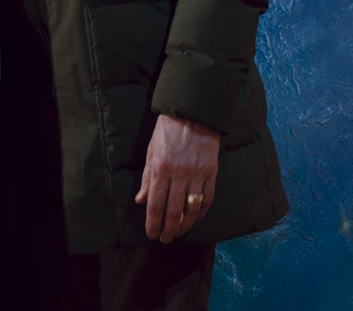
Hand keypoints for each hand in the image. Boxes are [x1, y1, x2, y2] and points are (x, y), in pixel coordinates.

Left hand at [134, 113, 221, 242]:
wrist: (193, 112)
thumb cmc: (168, 130)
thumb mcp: (152, 150)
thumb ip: (148, 177)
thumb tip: (141, 200)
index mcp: (161, 168)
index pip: (156, 204)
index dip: (153, 223)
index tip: (152, 234)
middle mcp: (179, 174)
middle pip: (174, 211)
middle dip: (168, 229)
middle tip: (165, 239)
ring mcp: (197, 174)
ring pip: (192, 208)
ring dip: (185, 224)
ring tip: (179, 232)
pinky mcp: (211, 172)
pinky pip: (207, 198)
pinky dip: (202, 211)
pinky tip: (196, 217)